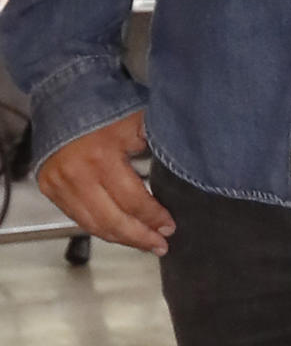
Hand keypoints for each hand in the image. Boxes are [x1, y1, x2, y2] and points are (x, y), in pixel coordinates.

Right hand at [37, 109, 173, 255]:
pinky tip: (118, 234)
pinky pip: (78, 218)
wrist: (64, 99)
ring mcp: (60, 184)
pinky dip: (99, 229)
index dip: (153, 217)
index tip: (170, 227)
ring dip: (120, 239)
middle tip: (160, 245)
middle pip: (112, 220)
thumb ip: (159, 142)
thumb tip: (186, 166)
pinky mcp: (49, 188)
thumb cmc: (106, 108)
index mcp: (103, 158)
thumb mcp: (138, 120)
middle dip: (139, 237)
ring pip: (93, 224)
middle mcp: (78, 175)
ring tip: (144, 244)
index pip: (132, 200)